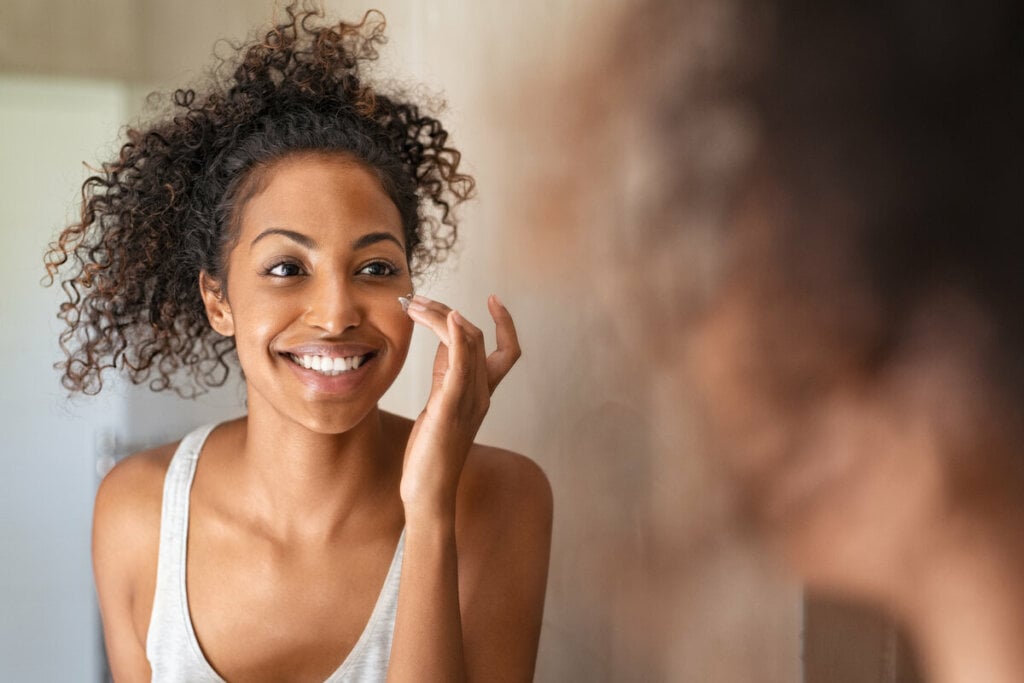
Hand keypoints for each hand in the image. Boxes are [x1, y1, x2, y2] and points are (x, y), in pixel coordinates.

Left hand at [400, 294, 520, 518]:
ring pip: (467, 343)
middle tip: (418, 300)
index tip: (493, 298)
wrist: (428, 491)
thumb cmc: (431, 452)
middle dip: (448, 311)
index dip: (506, 323)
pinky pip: (460, 364)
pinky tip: (448, 318)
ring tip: (415, 304)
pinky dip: (456, 336)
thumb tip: (443, 340)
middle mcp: (481, 394)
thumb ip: (446, 374)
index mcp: (482, 394)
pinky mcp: (450, 407)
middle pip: (477, 337)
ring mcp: (469, 400)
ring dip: (442, 316)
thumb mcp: (439, 404)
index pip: (507, 351)